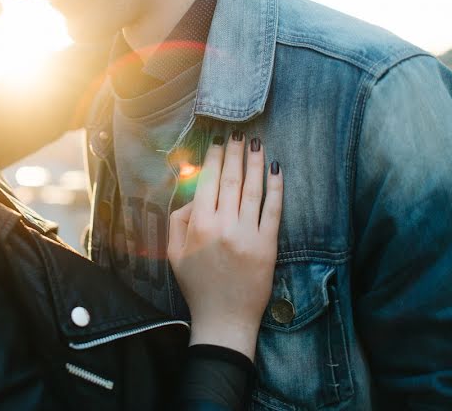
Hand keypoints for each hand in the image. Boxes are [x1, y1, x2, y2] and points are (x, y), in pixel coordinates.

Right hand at [167, 133, 282, 360]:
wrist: (224, 318)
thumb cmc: (197, 286)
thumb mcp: (174, 253)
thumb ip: (178, 220)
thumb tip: (192, 194)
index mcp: (199, 226)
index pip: (208, 182)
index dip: (214, 159)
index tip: (217, 141)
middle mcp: (224, 226)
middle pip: (231, 180)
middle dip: (234, 153)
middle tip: (238, 133)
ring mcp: (247, 235)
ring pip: (253, 190)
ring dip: (255, 163)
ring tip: (256, 143)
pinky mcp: (267, 245)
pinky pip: (273, 210)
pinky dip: (276, 188)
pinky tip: (277, 170)